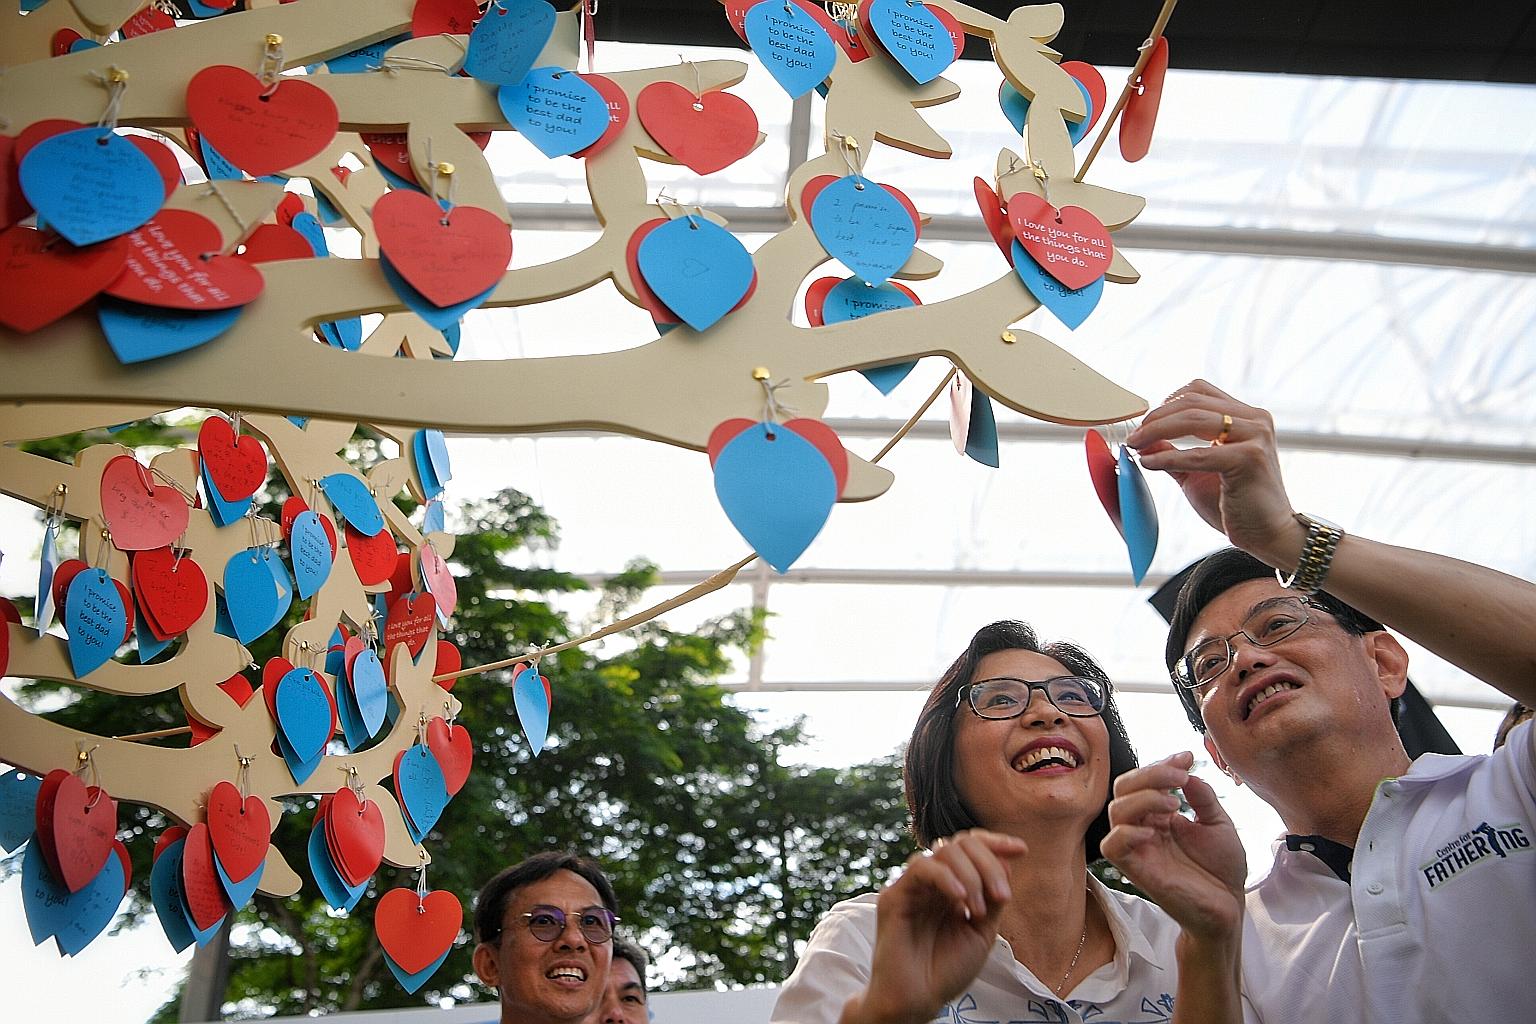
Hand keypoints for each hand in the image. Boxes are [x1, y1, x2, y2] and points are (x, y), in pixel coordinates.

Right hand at [842, 830, 1027, 1023]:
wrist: (919, 1000)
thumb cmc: (947, 970)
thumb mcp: (983, 931)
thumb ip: (992, 898)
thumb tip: (1006, 863)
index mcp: (953, 887)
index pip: (972, 848)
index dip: (996, 843)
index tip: (1022, 850)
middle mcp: (933, 882)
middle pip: (961, 843)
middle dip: (989, 863)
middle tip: (1002, 896)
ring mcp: (913, 886)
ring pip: (943, 850)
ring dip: (971, 874)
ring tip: (978, 910)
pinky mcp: (894, 896)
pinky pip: (920, 868)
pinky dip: (946, 877)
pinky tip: (960, 898)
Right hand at [1101, 752, 1245, 942]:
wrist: (1229, 907)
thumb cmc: (1222, 869)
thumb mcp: (1219, 824)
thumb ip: (1202, 797)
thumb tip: (1186, 769)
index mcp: (1159, 815)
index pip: (1144, 781)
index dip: (1161, 764)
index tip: (1187, 757)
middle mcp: (1144, 827)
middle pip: (1124, 789)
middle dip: (1149, 774)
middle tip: (1179, 776)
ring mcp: (1138, 848)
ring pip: (1116, 811)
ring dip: (1143, 798)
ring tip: (1173, 803)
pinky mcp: (1135, 870)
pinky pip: (1112, 845)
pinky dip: (1128, 831)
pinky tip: (1154, 830)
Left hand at [1126, 380, 1304, 566]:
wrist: (1267, 534)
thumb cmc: (1236, 503)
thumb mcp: (1196, 470)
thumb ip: (1173, 451)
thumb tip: (1142, 439)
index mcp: (1246, 417)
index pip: (1199, 391)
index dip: (1166, 402)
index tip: (1144, 423)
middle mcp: (1255, 420)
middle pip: (1192, 401)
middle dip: (1156, 417)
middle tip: (1133, 436)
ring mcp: (1255, 436)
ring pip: (1193, 418)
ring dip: (1156, 430)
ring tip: (1137, 445)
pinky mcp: (1250, 458)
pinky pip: (1197, 454)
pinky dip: (1167, 457)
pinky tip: (1150, 464)